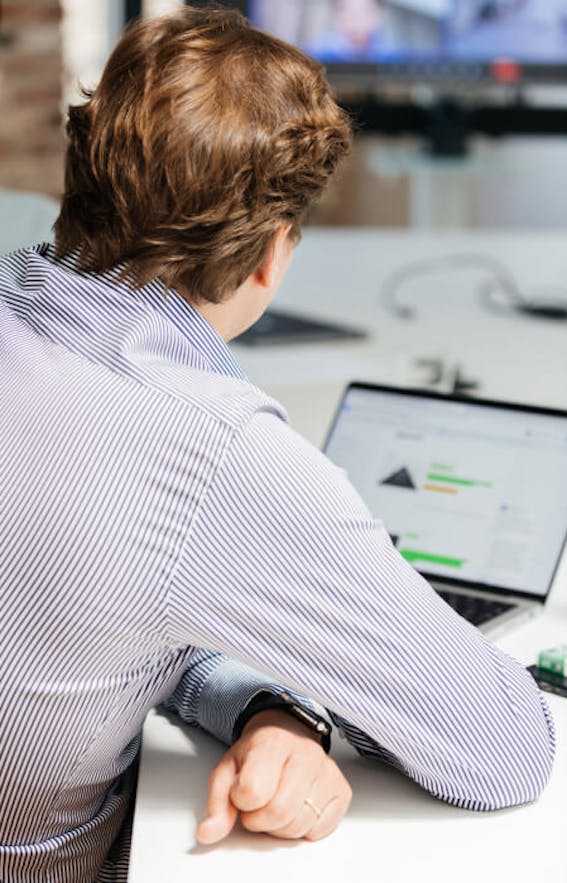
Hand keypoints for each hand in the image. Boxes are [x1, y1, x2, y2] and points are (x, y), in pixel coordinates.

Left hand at [196, 709, 351, 844]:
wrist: (286, 732)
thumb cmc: (257, 752)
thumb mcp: (227, 770)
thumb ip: (216, 804)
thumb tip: (207, 833)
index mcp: (271, 742)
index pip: (253, 791)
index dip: (241, 801)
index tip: (242, 792)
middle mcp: (305, 753)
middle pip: (279, 812)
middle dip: (260, 819)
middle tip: (258, 804)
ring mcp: (327, 770)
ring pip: (299, 824)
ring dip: (280, 826)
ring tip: (276, 803)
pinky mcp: (341, 788)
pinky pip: (320, 829)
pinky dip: (303, 827)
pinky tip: (297, 806)